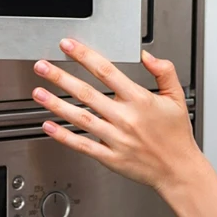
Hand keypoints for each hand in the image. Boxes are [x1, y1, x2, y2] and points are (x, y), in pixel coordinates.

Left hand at [31, 39, 204, 194]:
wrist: (178, 170)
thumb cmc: (177, 135)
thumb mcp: (177, 97)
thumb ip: (164, 71)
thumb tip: (146, 55)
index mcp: (140, 100)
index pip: (107, 72)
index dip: (85, 56)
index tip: (68, 46)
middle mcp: (125, 118)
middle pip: (87, 93)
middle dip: (61, 77)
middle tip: (42, 66)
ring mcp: (116, 138)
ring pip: (80, 117)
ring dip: (55, 104)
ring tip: (38, 92)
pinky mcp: (110, 157)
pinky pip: (82, 145)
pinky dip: (63, 136)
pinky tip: (48, 126)